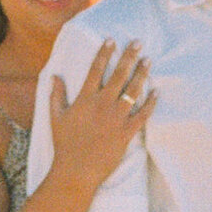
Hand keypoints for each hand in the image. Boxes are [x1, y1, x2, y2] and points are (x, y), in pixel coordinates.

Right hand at [46, 39, 152, 196]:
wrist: (76, 171)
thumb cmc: (64, 145)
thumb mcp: (55, 117)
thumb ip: (55, 95)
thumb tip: (54, 76)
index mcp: (85, 99)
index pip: (95, 69)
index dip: (104, 53)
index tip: (111, 40)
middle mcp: (102, 104)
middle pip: (118, 74)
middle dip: (129, 56)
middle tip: (138, 42)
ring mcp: (116, 118)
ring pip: (133, 91)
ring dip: (142, 74)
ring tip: (148, 60)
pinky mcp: (126, 132)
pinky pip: (142, 114)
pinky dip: (151, 103)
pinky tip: (157, 92)